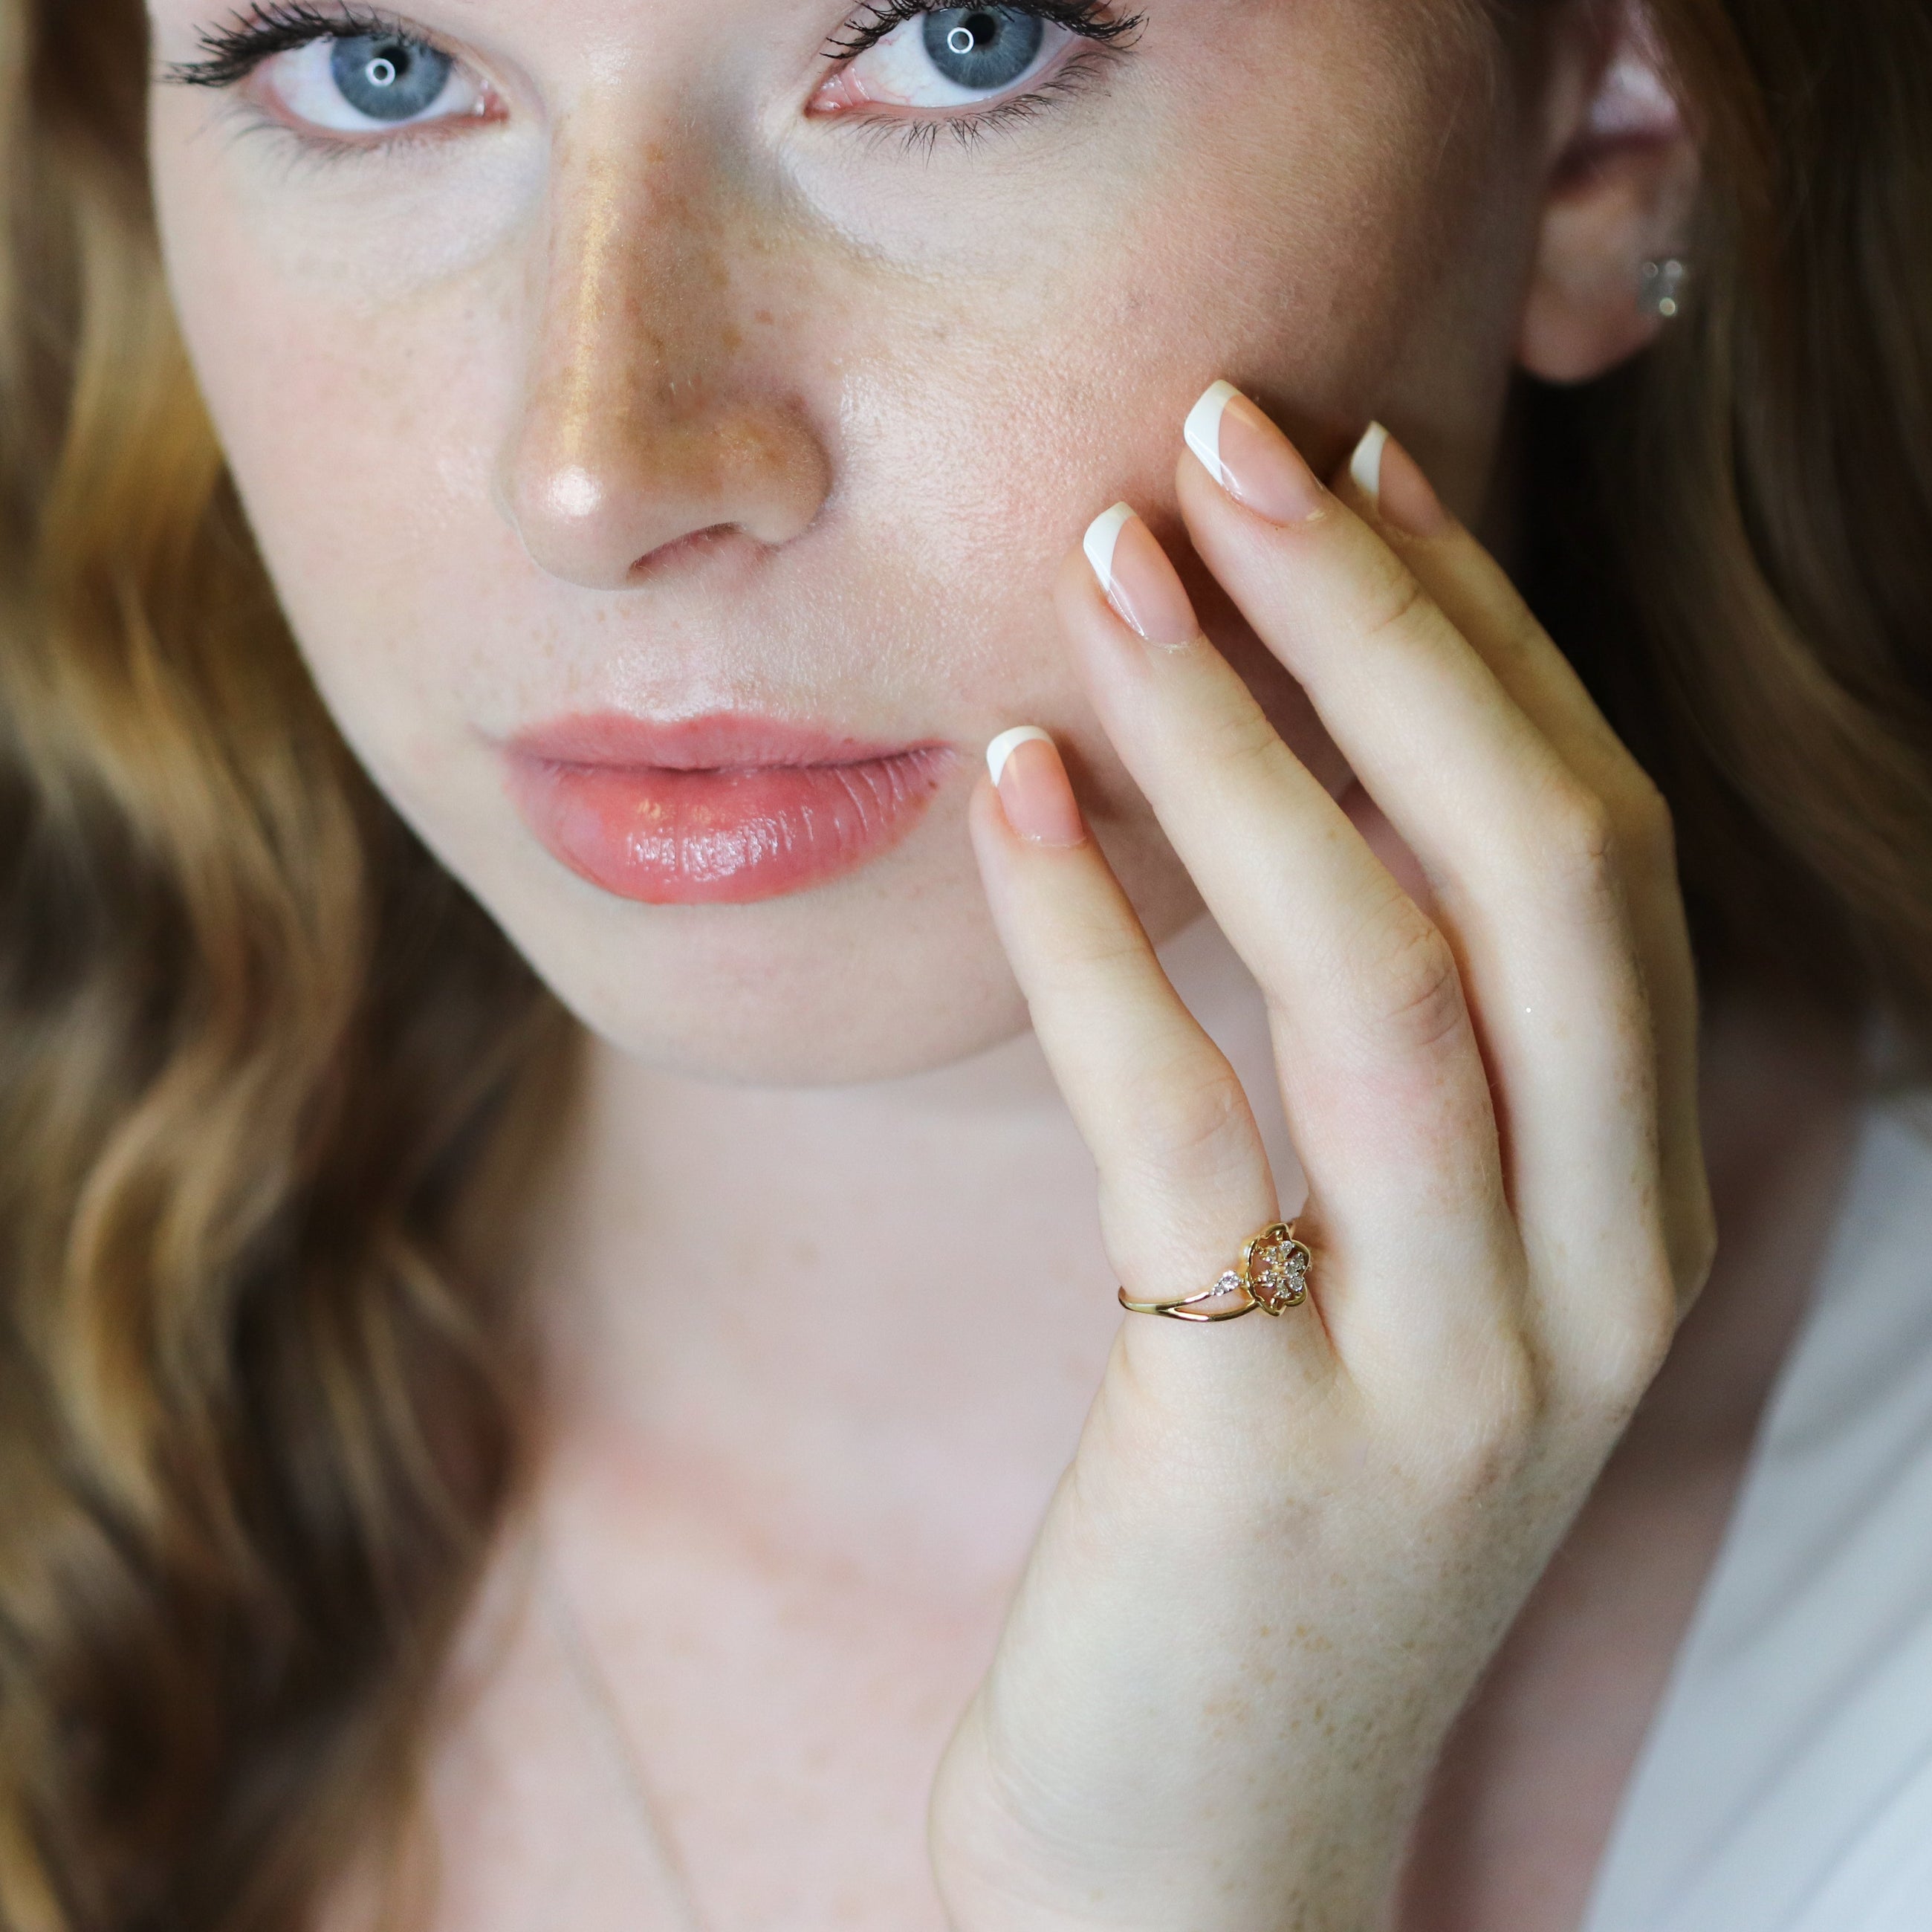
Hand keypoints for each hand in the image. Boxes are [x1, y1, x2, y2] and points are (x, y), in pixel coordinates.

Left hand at [935, 389, 1713, 1929]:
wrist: (1208, 1835)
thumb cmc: (1274, 1504)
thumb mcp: (1390, 1268)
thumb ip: (1392, 1057)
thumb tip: (1288, 760)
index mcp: (1637, 1205)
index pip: (1593, 851)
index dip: (1479, 637)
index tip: (1353, 470)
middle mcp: (1590, 1273)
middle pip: (1533, 870)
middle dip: (1384, 627)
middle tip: (1225, 438)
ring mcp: (1450, 1372)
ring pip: (1380, 978)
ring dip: (1238, 742)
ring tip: (1101, 571)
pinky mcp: (1260, 1449)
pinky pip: (1180, 1130)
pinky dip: (1093, 934)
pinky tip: (1009, 791)